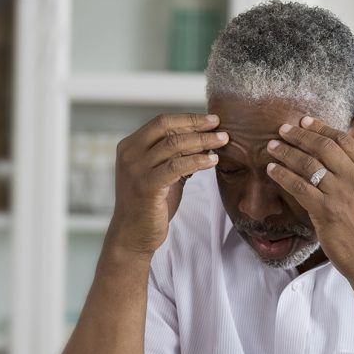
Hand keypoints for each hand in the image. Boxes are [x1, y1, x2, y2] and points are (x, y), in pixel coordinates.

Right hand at [106, 114, 227, 254]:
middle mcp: (130, 154)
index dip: (188, 119)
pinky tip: (213, 160)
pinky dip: (198, 161)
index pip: (162, 122)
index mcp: (130, 146)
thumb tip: (205, 139)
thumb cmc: (150, 204)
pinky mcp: (146, 186)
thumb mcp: (162, 173)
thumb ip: (176, 156)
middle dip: (197, 125)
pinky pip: (177, 167)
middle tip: (220, 127)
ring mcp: (136, 170)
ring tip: (223, 141)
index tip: (212, 120)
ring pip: (174, 145)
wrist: (133, 234)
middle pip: (167, 128)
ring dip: (202, 141)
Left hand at [265, 116, 353, 282]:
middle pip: (323, 146)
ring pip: (307, 163)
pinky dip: (282, 175)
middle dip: (299, 135)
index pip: (343, 140)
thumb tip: (338, 155)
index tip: (305, 121)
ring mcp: (340, 194)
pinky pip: (298, 186)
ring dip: (286, 152)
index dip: (321, 128)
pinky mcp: (325, 211)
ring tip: (272, 147)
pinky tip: (272, 170)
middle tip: (283, 130)